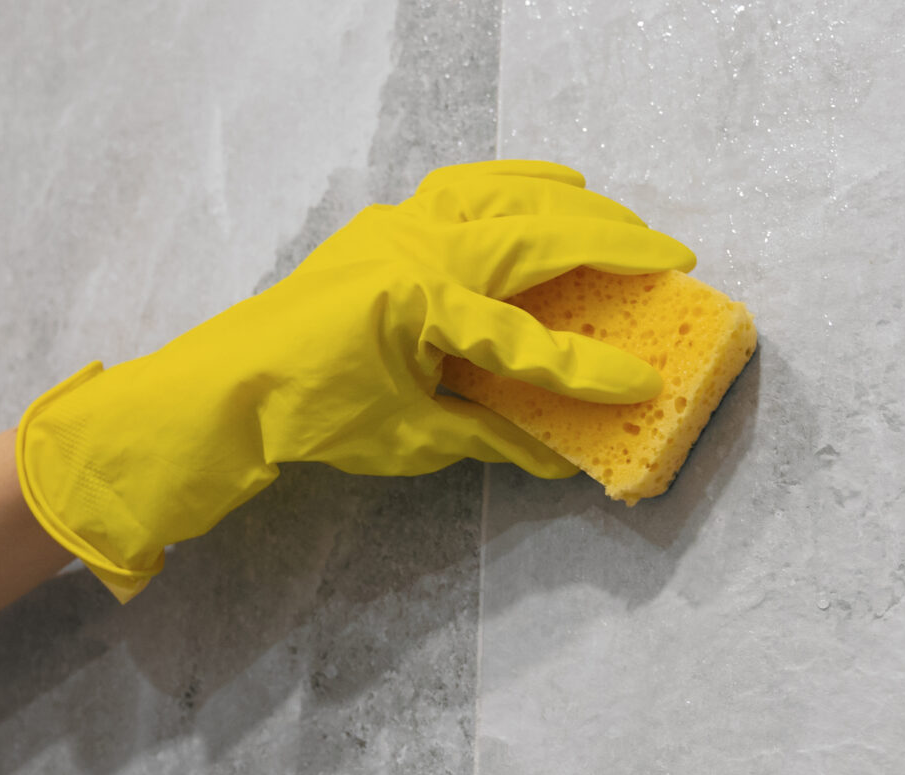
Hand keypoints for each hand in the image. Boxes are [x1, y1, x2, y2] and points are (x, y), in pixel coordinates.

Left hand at [16, 159, 695, 601]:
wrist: (232, 384)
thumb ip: (490, 439)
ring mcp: (396, 227)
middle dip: (611, 243)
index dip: (590, 368)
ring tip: (616, 215)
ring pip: (502, 193)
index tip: (645, 382)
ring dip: (567, 202)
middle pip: (534, 235)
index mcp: (422, 309)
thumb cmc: (315, 416)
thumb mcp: (410, 439)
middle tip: (671, 257)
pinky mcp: (383, 224)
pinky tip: (539, 191)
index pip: (528, 343)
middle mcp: (415, 252)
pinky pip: (461, 187)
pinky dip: (511, 184)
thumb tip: (560, 459)